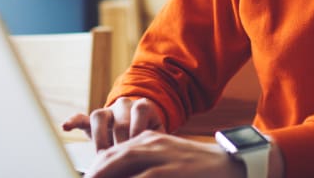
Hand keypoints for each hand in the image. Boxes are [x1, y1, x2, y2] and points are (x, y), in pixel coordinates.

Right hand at [63, 97, 164, 150]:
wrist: (138, 133)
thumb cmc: (149, 138)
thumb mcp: (156, 137)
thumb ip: (155, 140)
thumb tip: (156, 149)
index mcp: (142, 106)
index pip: (140, 109)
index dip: (138, 130)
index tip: (137, 150)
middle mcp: (124, 105)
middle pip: (120, 120)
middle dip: (121, 143)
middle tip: (122, 159)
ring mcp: (107, 112)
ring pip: (99, 115)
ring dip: (101, 138)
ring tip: (103, 155)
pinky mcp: (91, 123)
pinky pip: (81, 118)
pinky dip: (74, 121)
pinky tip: (66, 127)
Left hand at [84, 130, 244, 177]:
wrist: (226, 164)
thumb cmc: (193, 165)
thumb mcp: (166, 156)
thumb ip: (144, 162)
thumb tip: (121, 169)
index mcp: (148, 140)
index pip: (111, 154)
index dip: (94, 169)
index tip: (86, 177)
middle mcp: (150, 145)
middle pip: (110, 160)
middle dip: (94, 174)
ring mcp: (159, 158)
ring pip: (120, 167)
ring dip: (103, 175)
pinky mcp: (166, 173)